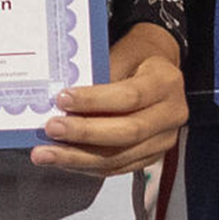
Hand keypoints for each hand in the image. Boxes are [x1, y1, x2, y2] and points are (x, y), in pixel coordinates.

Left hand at [30, 22, 185, 175]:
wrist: (158, 69)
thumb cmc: (136, 56)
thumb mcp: (123, 52)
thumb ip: (100, 74)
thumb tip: (64, 100)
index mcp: (166, 82)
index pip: (129, 96)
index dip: (94, 101)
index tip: (63, 99)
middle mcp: (171, 114)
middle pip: (127, 131)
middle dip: (84, 134)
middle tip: (51, 129)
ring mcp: (164, 140)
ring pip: (120, 156)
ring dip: (78, 158)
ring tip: (47, 153)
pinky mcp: (152, 157)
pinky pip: (118, 167)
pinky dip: (87, 165)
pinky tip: (64, 160)